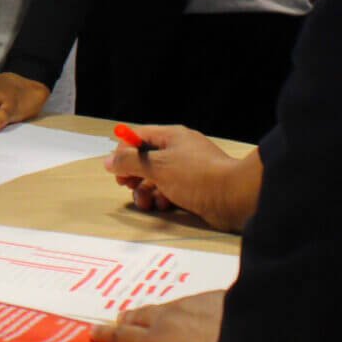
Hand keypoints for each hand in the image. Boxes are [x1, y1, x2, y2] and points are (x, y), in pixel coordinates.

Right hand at [91, 291, 225, 341]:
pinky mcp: (213, 296)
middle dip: (130, 319)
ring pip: (167, 306)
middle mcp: (166, 318)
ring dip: (163, 315)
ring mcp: (190, 303)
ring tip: (167, 322)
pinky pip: (195, 302)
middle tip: (125, 322)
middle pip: (139, 315)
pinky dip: (192, 310)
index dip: (107, 335)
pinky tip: (204, 317)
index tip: (95, 331)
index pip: (123, 337)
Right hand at [106, 125, 261, 234]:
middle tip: (127, 186)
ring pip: (157, 178)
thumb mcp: (157, 166)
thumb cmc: (194, 176)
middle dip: (134, 174)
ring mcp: (188, 170)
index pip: (139, 136)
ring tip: (145, 202)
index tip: (116, 169)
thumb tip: (109, 161)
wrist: (233, 197)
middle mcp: (179, 150)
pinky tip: (162, 205)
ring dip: (146, 190)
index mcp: (172, 136)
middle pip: (146, 159)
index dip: (124, 151)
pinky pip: (170, 190)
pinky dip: (162, 198)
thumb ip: (130, 162)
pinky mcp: (194, 188)